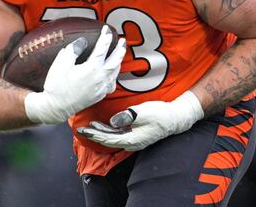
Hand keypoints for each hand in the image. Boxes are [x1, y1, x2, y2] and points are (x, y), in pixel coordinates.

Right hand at [24, 27, 125, 123]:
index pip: (102, 48)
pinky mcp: (100, 95)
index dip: (105, 37)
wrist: (56, 107)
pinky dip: (115, 75)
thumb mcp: (61, 63)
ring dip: (119, 61)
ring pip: (116, 71)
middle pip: (115, 60)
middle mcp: (100, 77)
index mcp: (92, 68)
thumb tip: (83, 42)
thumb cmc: (57, 85)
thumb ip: (74, 50)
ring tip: (120, 54)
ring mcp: (102, 87)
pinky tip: (113, 73)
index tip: (106, 29)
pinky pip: (112, 83)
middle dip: (120, 49)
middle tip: (123, 40)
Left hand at [77, 90, 203, 150]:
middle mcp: (131, 142)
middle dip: (94, 134)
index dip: (94, 134)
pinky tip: (103, 125)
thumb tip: (113, 122)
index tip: (83, 130)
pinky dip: (109, 130)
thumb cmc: (159, 114)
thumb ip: (125, 117)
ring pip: (113, 137)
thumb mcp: (141, 113)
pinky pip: (119, 134)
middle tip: (80, 129)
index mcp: (131, 140)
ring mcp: (134, 139)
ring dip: (101, 132)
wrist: (175, 118)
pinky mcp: (136, 134)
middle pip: (108, 140)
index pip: (108, 139)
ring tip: (89, 126)